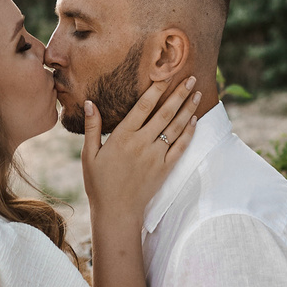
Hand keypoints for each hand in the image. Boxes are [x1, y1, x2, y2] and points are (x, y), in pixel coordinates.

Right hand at [81, 77, 200, 226]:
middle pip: (164, 113)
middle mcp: (142, 144)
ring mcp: (156, 157)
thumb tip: (90, 102)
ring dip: (188, 109)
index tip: (166, 74)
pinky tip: (194, 121)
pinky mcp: (164, 169)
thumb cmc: (99, 183)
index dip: (156, 89)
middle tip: (190, 78)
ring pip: (176, 128)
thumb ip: (92, 127)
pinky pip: (180, 147)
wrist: (116, 212)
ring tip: (197, 94)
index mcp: (123, 137)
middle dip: (179, 94)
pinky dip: (189, 133)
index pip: (143, 106)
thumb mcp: (89, 154)